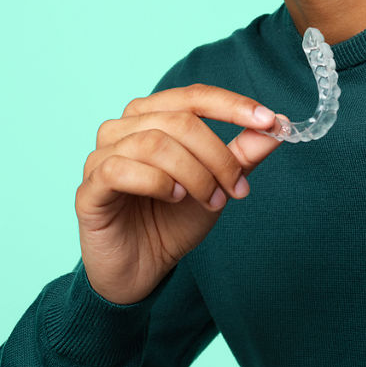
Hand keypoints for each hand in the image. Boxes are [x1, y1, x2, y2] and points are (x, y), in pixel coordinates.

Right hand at [75, 84, 281, 304]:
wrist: (141, 270)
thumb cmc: (172, 220)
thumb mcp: (217, 185)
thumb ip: (242, 155)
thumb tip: (276, 126)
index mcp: (152, 116)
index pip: (194, 96)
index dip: (233, 105)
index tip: (269, 121)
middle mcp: (122, 128)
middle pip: (179, 120)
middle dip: (218, 155)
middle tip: (237, 188)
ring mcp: (100, 155)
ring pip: (155, 143)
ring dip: (194, 174)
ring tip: (211, 200)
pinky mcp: (89, 187)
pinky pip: (121, 168)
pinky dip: (158, 182)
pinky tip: (175, 198)